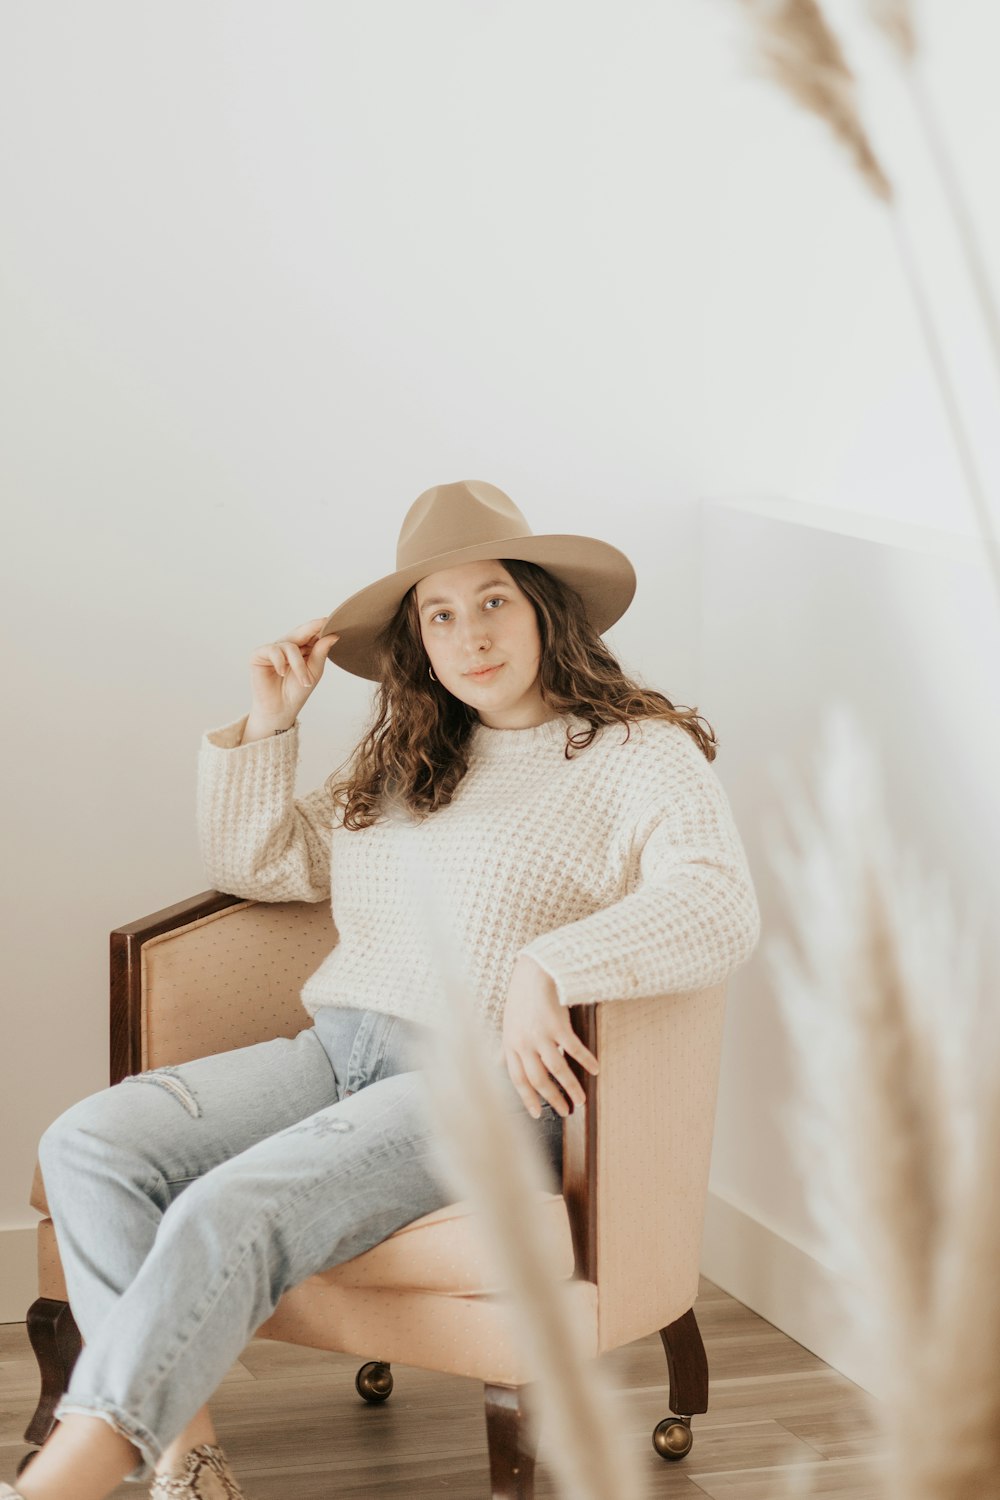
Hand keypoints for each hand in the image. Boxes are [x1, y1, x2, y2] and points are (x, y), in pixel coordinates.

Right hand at [248, 618, 340, 724]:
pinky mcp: (259, 655)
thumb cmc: (297, 690)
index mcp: (301, 648)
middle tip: (323, 624)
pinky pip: (273, 651)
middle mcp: (286, 645)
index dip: (320, 627)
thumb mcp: (314, 671)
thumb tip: (333, 636)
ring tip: (304, 681)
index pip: (311, 634)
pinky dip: (281, 662)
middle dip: (312, 629)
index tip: (332, 621)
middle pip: (300, 632)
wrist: (282, 708)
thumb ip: (321, 652)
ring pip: (290, 646)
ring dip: (299, 665)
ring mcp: (273, 649)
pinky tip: (283, 673)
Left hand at [502, 954, 598, 1117]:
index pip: (517, 1079)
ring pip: (556, 1069)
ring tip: (582, 1099)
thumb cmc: (522, 997)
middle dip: (553, 1099)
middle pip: (538, 1079)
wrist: (534, 970)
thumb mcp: (509, 1023)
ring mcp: (540, 1034)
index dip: (528, 1099)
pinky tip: (594, 1070)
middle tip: (567, 1111)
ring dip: (571, 1087)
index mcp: (510, 1044)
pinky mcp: (557, 1024)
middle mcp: (523, 1042)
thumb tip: (497, 1063)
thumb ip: (505, 1046)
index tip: (538, 1114)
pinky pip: (574, 1049)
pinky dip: (585, 1061)